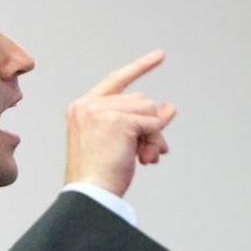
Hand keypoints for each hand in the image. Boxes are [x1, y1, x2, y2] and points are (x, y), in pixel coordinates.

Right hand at [64, 50, 176, 196]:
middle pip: (138, 100)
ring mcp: (102, 111)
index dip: (139, 68)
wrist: (89, 195)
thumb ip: (138, 122)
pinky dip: (154, 140)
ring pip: (147, 110)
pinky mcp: (118, 121)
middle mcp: (88, 106)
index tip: (160, 55)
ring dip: (154, 135)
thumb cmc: (98, 176)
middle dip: (151, 125)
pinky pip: (152, 123)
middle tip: (153, 153)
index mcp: (80, 109)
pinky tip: (144, 158)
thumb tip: (169, 107)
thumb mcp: (118, 143)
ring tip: (147, 158)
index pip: (115, 81)